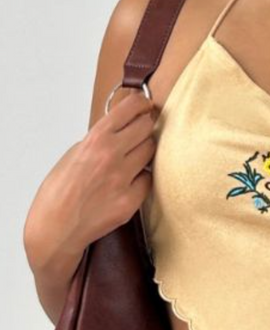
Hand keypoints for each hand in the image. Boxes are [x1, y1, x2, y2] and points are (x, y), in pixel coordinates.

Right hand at [24, 89, 156, 268]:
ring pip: (151, 153)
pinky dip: (143, 178)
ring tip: (134, 157)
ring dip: (146, 151)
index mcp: (95, 140)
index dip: (141, 104)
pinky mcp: (132, 200)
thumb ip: (100, 140)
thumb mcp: (75, 153)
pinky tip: (131, 181)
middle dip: (146, 126)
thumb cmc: (60, 190)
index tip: (145, 104)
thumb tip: (121, 129)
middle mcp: (112, 156)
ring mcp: (124, 179)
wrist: (57, 226)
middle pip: (147, 128)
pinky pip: (148, 180)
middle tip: (143, 130)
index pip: (129, 110)